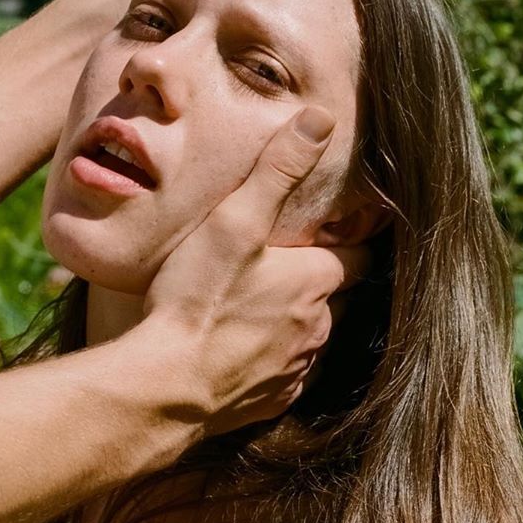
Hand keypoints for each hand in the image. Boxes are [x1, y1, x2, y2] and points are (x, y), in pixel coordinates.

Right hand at [143, 104, 366, 432]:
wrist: (165, 388)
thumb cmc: (198, 298)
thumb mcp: (234, 220)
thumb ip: (277, 169)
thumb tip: (320, 120)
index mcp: (318, 280)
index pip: (357, 254)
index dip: (346, 240)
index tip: (332, 230)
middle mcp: (320, 327)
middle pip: (335, 296)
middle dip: (318, 280)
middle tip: (285, 263)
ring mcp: (298, 368)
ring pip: (311, 336)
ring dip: (294, 320)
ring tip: (257, 305)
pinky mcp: (273, 401)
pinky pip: (285, 374)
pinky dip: (271, 359)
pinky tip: (240, 348)